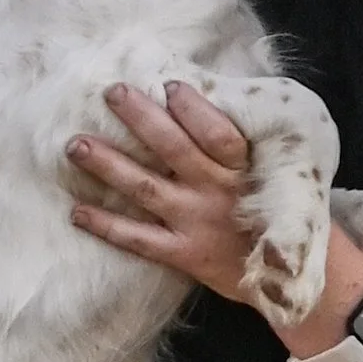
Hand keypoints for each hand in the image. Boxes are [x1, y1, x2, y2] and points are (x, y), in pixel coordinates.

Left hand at [66, 82, 259, 302]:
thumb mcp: (272, 173)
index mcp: (243, 168)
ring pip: (146, 188)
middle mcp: (217, 191)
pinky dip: (107, 226)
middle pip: (173, 149)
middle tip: (111, 93)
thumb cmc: (273, 210)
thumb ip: (239, 144)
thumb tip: (195, 99)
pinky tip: (77, 211)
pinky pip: (138, 239)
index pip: (218, 133)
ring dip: (109, 165)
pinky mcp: (184, 254)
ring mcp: (196, 222)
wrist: (286, 275)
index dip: (194, 109)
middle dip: (141, 118)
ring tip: (76, 145)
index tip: (170, 85)